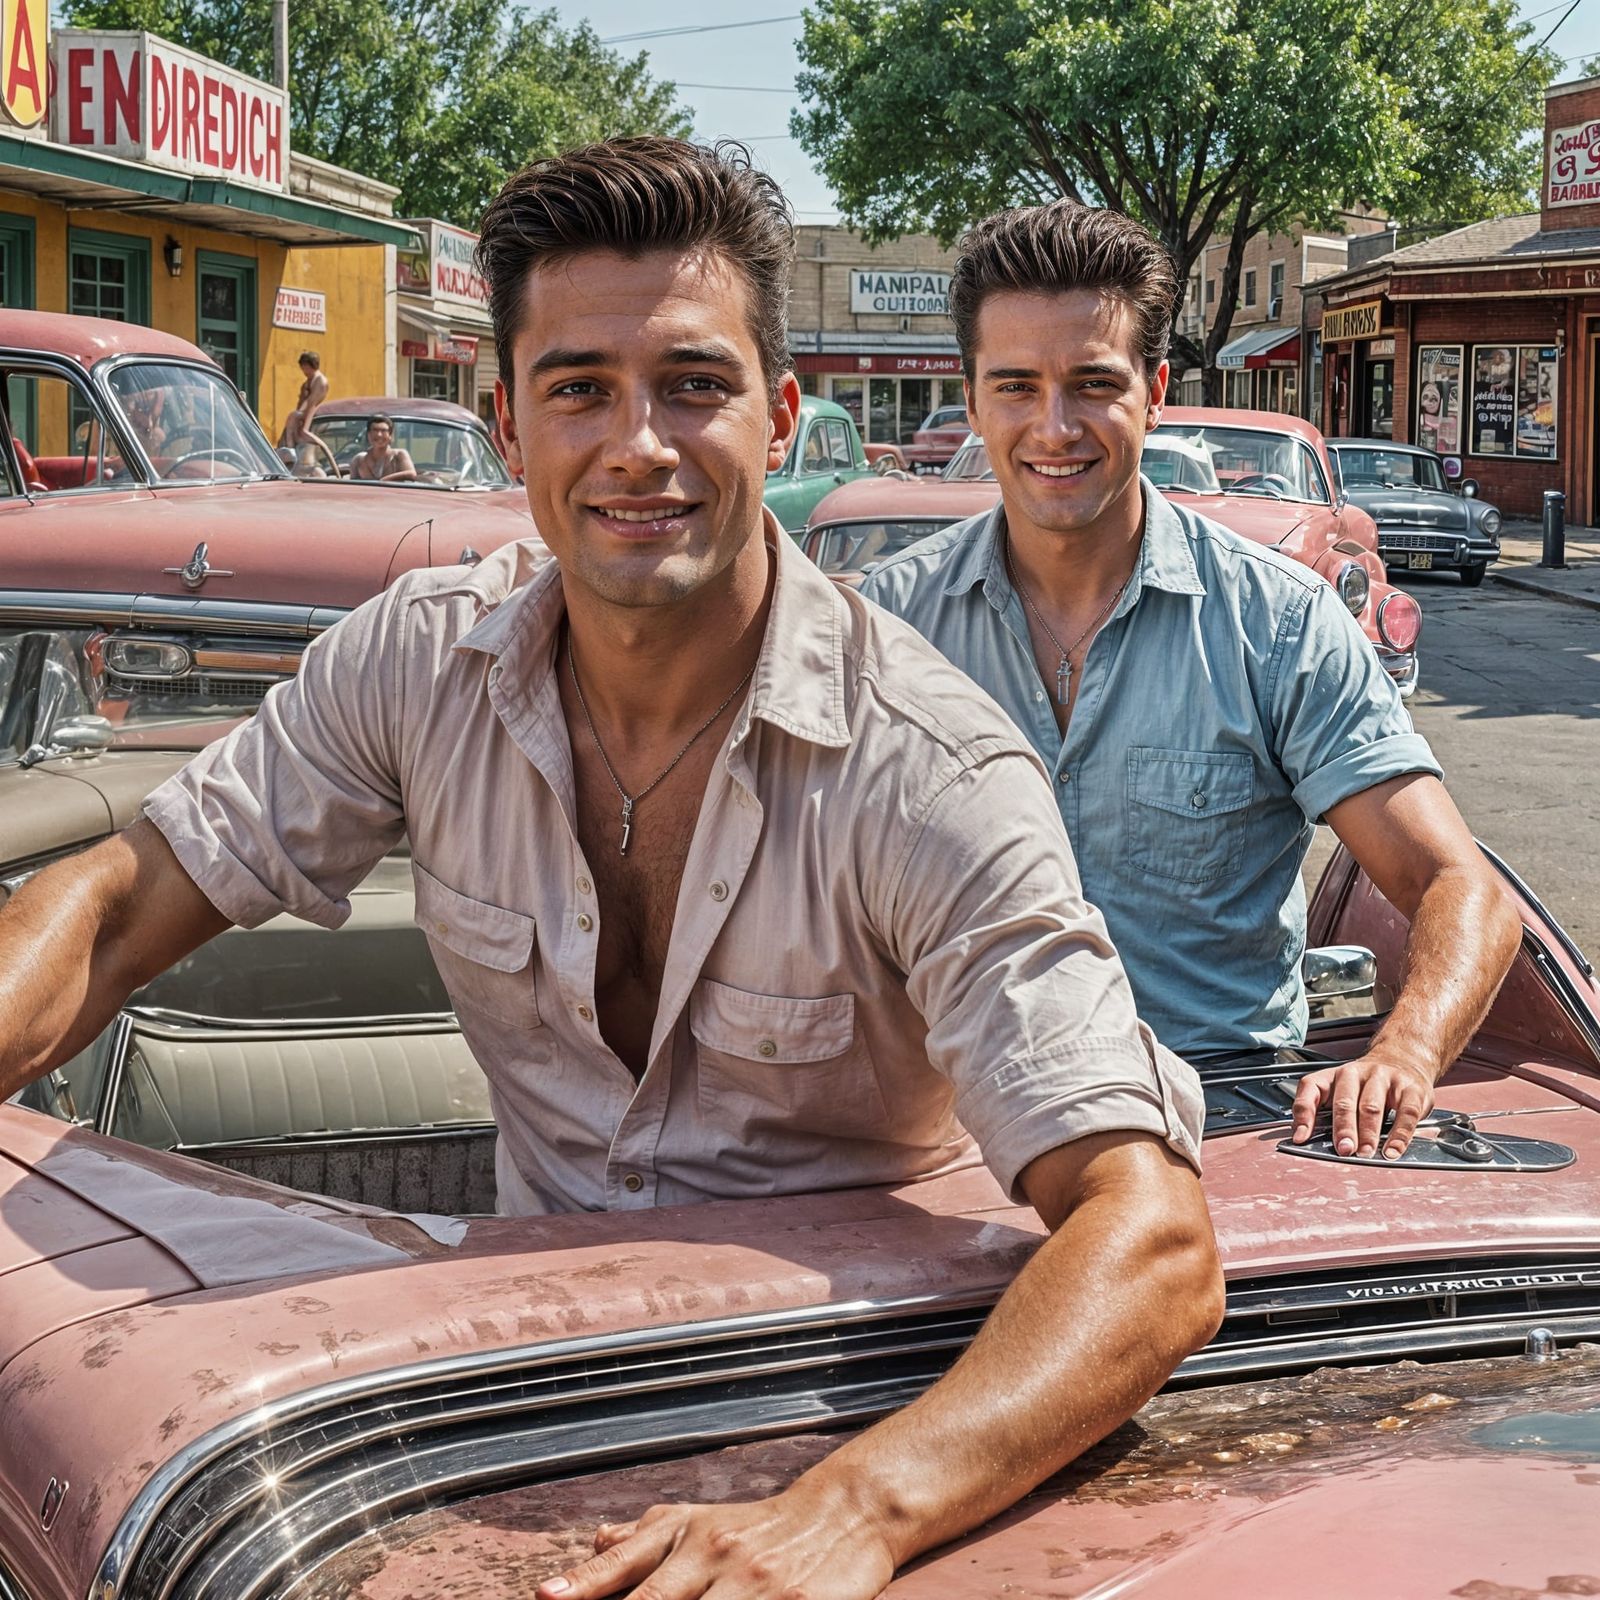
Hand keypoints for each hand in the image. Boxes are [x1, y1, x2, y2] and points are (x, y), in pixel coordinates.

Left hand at [536, 1480, 897, 1599]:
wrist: (845, 1514)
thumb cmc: (758, 1526)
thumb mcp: (698, 1521)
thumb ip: (644, 1539)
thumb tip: (595, 1540)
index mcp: (684, 1534)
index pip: (623, 1565)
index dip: (585, 1586)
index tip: (545, 1599)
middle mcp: (715, 1554)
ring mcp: (756, 1585)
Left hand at [1290, 1053, 1435, 1159]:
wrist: (1404, 1060)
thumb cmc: (1367, 1085)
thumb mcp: (1342, 1091)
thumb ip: (1325, 1113)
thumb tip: (1308, 1141)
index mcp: (1334, 1075)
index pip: (1310, 1088)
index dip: (1304, 1114)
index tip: (1301, 1138)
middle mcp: (1356, 1073)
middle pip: (1344, 1101)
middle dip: (1343, 1128)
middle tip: (1343, 1150)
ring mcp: (1384, 1078)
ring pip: (1372, 1107)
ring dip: (1368, 1133)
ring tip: (1366, 1153)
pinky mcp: (1411, 1089)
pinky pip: (1405, 1113)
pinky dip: (1399, 1135)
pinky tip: (1392, 1150)